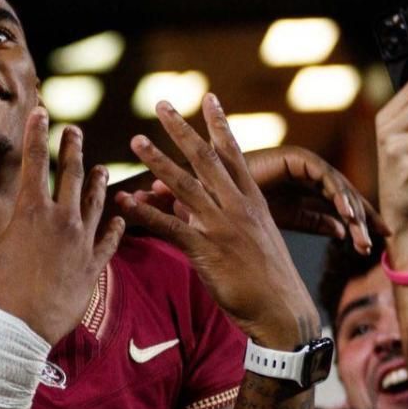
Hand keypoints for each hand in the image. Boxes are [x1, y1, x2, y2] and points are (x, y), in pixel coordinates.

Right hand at [0, 111, 123, 344]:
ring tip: (101, 168)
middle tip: (74, 131)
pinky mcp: (93, 267)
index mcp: (31, 212)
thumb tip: (19, 222)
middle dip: (72, 149)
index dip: (37, 134)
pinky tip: (119, 219)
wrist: (18, 327)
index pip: (34, 163)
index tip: (42, 112)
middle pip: (71, 175)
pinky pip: (108, 242)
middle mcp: (60, 220)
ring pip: (95, 203)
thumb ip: (15, 229)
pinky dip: (113, 229)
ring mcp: (81, 243)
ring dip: (97, 183)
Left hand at [116, 93, 318, 348]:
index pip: (234, 153)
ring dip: (157, 161)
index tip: (208, 97)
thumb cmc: (267, 279)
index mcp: (252, 200)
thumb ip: (220, 216)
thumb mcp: (253, 238)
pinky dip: (145, 212)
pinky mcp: (205, 250)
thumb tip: (184, 204)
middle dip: (180, 130)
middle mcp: (237, 206)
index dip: (219, 124)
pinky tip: (125, 201)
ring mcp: (221, 226)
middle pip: (205, 159)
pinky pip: (168, 226)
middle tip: (160, 103)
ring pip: (184, 185)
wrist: (282, 311)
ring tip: (135, 141)